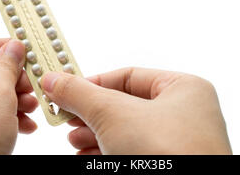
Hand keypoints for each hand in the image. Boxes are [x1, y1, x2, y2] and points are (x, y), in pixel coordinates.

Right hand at [42, 67, 231, 154]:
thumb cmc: (169, 153)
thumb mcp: (113, 114)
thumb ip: (81, 95)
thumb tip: (55, 80)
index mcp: (184, 89)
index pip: (129, 76)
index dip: (93, 83)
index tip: (66, 89)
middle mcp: (185, 115)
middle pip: (125, 105)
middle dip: (91, 113)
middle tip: (65, 116)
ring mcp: (178, 143)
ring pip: (127, 131)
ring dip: (94, 135)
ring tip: (73, 140)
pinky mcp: (167, 164)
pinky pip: (133, 152)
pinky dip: (106, 152)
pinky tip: (86, 156)